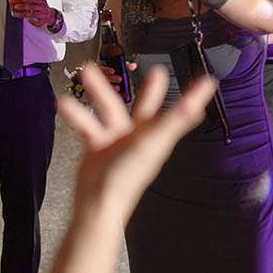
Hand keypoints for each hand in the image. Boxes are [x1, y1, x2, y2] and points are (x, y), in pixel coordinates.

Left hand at [12, 0, 55, 26]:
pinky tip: (28, 20)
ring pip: (33, 14)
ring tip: (17, 14)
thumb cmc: (42, 8)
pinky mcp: (43, 21)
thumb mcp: (38, 2)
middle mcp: (43, 8)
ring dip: (24, 14)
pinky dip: (32, 22)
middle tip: (16, 6)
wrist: (51, 16)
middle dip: (24, 6)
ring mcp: (43, 14)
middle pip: (33, 6)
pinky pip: (37, 22)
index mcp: (42, 2)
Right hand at [58, 63, 214, 216]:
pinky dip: (76, 114)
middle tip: (156, 71)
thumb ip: (172, 122)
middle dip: (150, 89)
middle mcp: (139, 135)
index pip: (180, 112)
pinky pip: (88, 123)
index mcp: (156, 134)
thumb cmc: (127, 176)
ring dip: (97, 91)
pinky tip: (65, 104)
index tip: (207, 83)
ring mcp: (117, 139)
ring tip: (85, 72)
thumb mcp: (152, 143)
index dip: (193, 97)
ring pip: (109, 108)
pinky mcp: (97, 144)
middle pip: (146, 106)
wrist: (97, 200)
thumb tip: (195, 106)